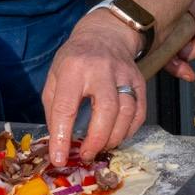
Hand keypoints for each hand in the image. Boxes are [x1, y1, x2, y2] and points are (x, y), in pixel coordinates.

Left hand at [41, 9, 145, 165]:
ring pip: (127, 112)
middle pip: (106, 109)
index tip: (59, 159)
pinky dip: (129, 131)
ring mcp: (124, 75)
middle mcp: (101, 70)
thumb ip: (54, 108)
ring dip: (114, 137)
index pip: (66, 107)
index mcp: (73, 69)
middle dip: (97, 139)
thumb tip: (59, 141)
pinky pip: (140, 112)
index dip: (62, 137)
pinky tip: (117, 136)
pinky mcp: (139, 81)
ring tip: (101, 147)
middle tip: (87, 154)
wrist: (105, 34)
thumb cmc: (75, 60)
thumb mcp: (54, 77)